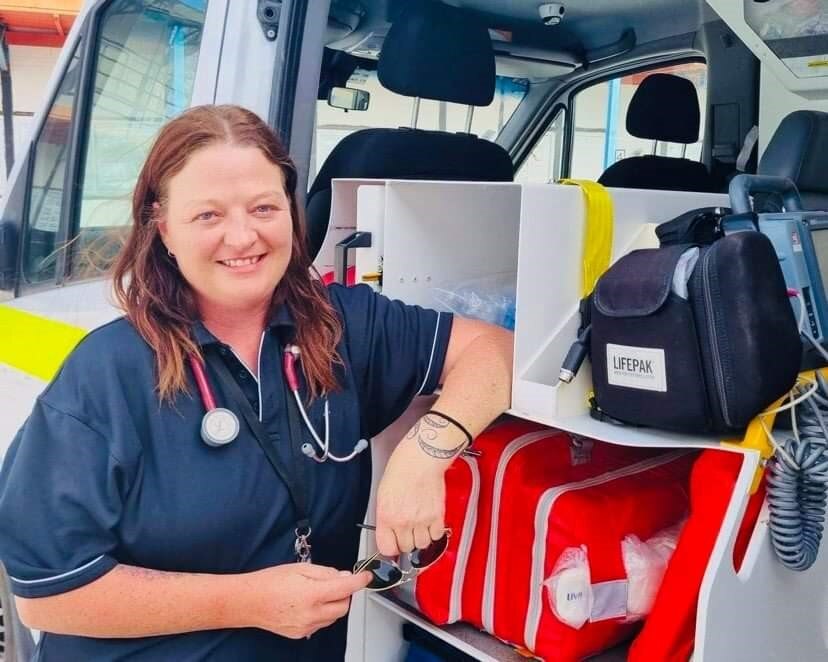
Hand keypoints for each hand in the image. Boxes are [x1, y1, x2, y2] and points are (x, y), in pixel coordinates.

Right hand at [241, 564, 370, 638]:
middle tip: (336, 582)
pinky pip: (321, 623)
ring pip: (334, 616)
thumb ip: (325, 572)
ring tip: (318, 592)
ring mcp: (307, 626)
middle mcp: (312, 614)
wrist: (249, 601)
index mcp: (312, 594)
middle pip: (344, 606)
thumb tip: (343, 576)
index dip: (359, 581)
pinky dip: (322, 613)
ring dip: (334, 604)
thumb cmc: (270, 582)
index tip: (366, 576)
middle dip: (345, 593)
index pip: (346, 588)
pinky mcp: (301, 634)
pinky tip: (309, 603)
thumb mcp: (300, 568)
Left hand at [375, 437, 447, 555]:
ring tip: (420, 523)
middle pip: (406, 547)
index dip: (391, 547)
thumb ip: (386, 517)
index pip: (387, 548)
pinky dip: (434, 531)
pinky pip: (436, 535)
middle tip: (408, 528)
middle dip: (406, 540)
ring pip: (422, 544)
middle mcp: (403, 521)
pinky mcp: (437, 516)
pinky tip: (430, 521)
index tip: (394, 543)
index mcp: (386, 516)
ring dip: (421, 536)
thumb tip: (389, 532)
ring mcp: (421, 520)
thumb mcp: (383, 494)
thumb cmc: (402, 469)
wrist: (421, 458)